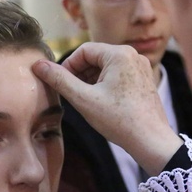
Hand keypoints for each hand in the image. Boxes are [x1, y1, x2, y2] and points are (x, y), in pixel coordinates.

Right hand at [33, 42, 181, 174]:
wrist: (152, 141)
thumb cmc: (120, 120)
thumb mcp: (83, 99)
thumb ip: (60, 80)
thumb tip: (39, 65)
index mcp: (120, 54)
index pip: (83, 51)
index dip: (67, 66)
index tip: (60, 84)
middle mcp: (133, 56)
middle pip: (96, 58)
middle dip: (80, 74)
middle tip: (71, 95)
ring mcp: (141, 68)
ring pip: (106, 68)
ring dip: (91, 81)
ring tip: (86, 101)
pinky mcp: (144, 81)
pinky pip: (118, 76)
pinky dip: (105, 86)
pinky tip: (101, 104)